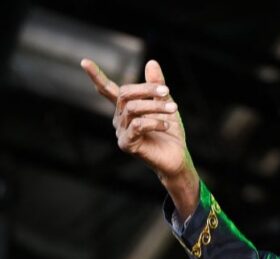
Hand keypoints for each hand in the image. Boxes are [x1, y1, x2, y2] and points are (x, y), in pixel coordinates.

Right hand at [80, 58, 198, 216]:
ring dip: (155, 106)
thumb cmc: (170, 133)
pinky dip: (154, 122)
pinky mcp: (127, 144)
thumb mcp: (165, 104)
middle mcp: (119, 119)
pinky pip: (137, 126)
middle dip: (146, 89)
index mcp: (125, 109)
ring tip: (173, 109)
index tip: (84, 61)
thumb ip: (157, 86)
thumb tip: (151, 62)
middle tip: (166, 91)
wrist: (177, 158)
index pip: (108, 90)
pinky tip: (166, 125)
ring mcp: (121, 132)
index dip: (96, 76)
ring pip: (133, 109)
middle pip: (125, 95)